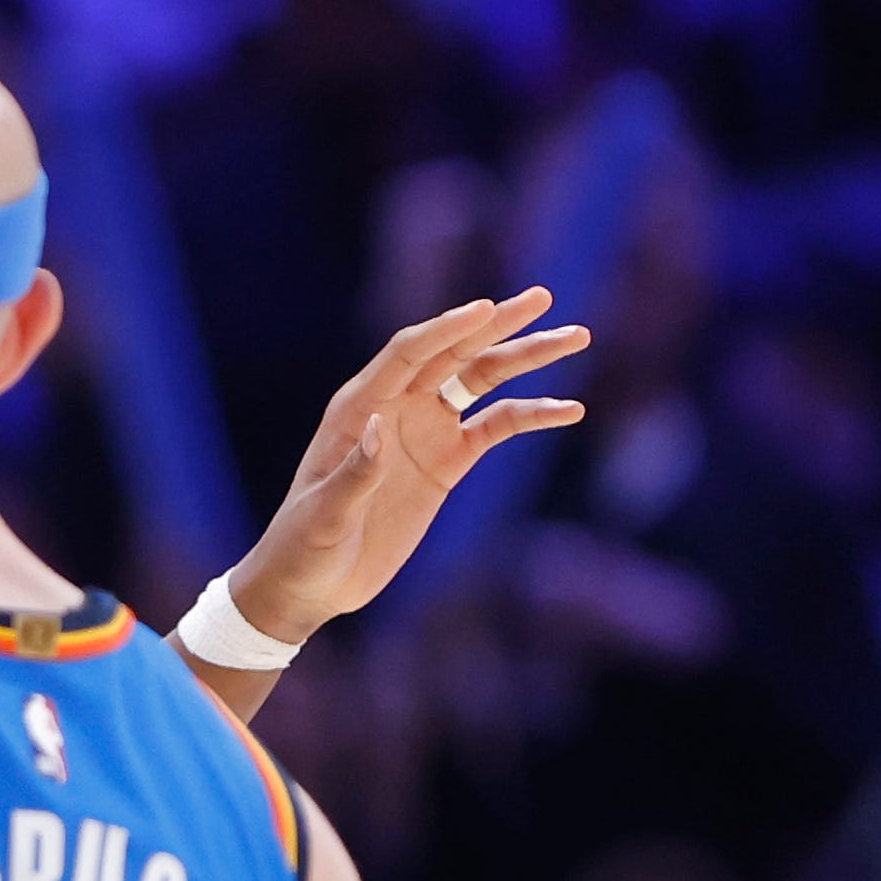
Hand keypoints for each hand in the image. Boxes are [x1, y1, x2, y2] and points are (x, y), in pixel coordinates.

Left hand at [220, 288, 590, 643]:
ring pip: (482, 380)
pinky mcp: (448, 460)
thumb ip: (354, 474)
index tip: (487, 309)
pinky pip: (497, 426)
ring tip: (577, 337)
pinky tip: (570, 409)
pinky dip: (532, 414)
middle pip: (453, 353)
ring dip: (526, 357)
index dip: (447, 329)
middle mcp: (395, 407)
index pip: (408, 354)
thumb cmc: (303, 546)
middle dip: (498, 325)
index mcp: (359, 408)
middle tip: (543, 298)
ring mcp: (425, 430)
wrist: (313, 582)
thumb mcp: (324, 515)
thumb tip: (381, 428)